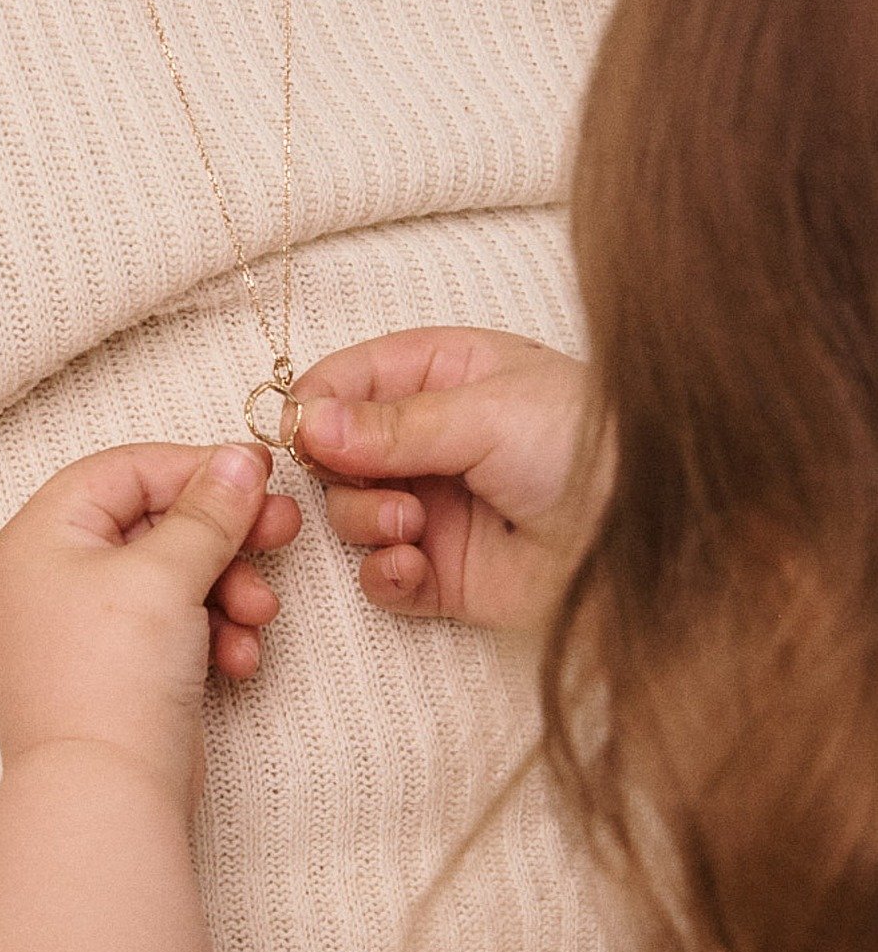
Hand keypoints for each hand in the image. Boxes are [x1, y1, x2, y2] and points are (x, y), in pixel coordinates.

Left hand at [0, 442, 300, 811]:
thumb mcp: (166, 574)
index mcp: (39, 538)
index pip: (124, 471)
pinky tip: (239, 658)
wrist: (105, 798)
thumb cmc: (111, 679)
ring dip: (228, 589)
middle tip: (282, 529)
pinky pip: (173, 626)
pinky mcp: (116, 669)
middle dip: (225, 535)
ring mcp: (83, 628)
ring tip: (260, 613)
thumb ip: (209, 510)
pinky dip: (212, 633)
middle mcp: (52, 577)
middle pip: (155, 524)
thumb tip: (242, 456)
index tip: (257, 474)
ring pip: (173, 577)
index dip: (195, 468)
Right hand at [292, 327, 608, 631]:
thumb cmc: (591, 448)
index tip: (297, 433)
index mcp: (446, 374)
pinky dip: (385, 575)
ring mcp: (437, 508)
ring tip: (413, 526)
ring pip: (351, 515)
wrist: (653, 541)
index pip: (351, 379)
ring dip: (367, 521)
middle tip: (377, 484)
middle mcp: (434, 440)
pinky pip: (381, 576)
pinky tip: (413, 567)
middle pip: (338, 453)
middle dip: (342, 472)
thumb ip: (392, 423)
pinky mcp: (445, 573)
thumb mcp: (488, 412)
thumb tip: (305, 423)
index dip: (315, 405)